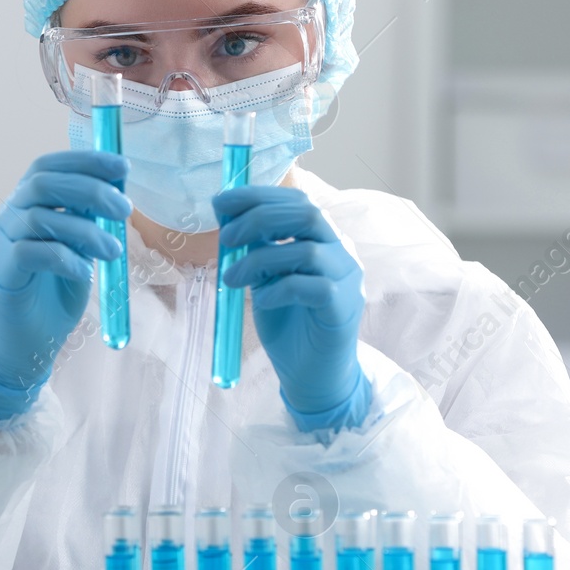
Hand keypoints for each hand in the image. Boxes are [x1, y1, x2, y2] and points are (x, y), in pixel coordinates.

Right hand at [0, 150, 130, 418]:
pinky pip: (32, 252)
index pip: (48, 166)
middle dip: (90, 190)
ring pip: (40, 218)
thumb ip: (89, 222)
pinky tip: (84, 273)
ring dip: (85, 230)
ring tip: (114, 251)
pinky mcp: (1, 269)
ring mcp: (0, 241)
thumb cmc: (53, 294)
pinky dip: (65, 259)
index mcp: (27, 204)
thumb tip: (118, 193)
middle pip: (43, 184)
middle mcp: (8, 215)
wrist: (25, 344)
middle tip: (124, 209)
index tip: (120, 167)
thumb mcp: (80, 250)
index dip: (84, 160)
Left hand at [213, 185, 372, 432]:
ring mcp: (347, 279)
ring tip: (231, 279)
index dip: (259, 195)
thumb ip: (257, 248)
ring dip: (259, 259)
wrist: (312, 374)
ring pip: (307, 251)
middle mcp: (341, 252)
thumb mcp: (265, 278)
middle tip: (225, 240)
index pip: (297, 200)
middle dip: (258, 219)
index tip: (221, 201)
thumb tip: (228, 217)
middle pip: (306, 214)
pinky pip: (312, 288)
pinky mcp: (344, 308)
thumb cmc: (289, 323)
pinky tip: (261, 301)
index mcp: (323, 238)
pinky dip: (279, 289)